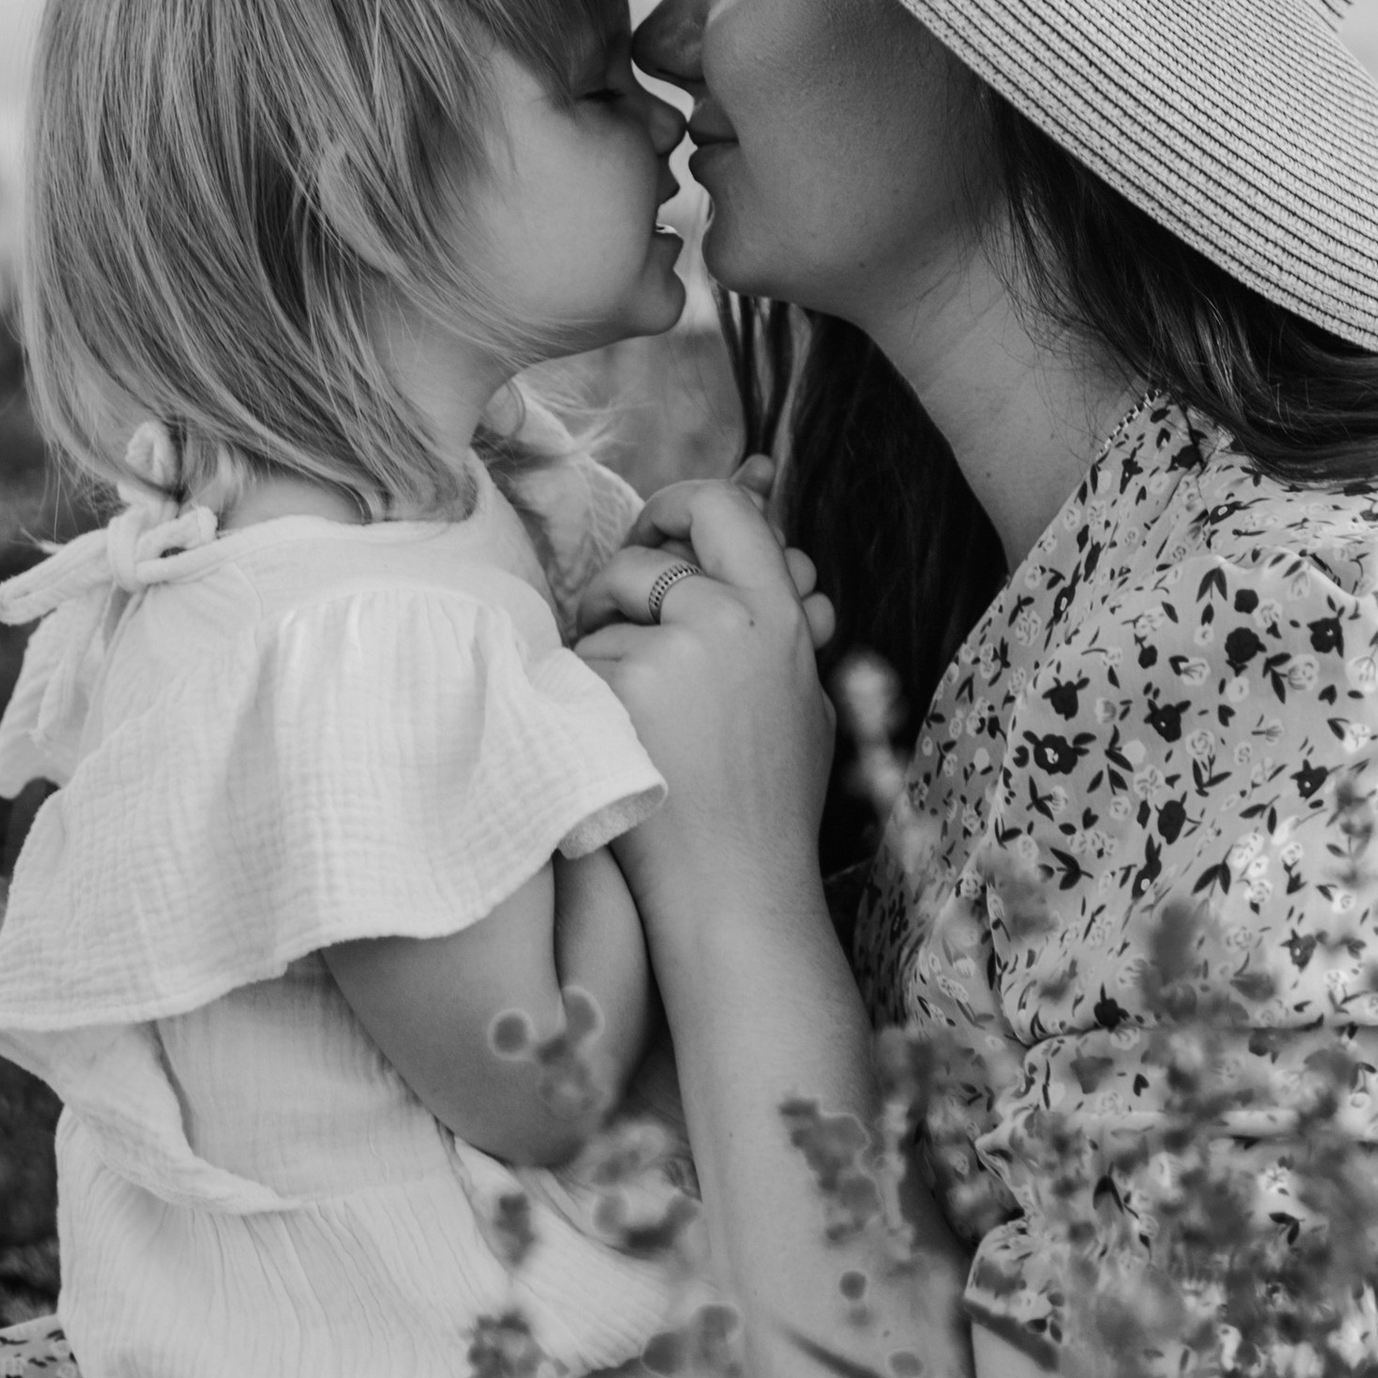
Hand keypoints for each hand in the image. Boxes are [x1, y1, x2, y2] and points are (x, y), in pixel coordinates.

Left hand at [571, 478, 839, 933]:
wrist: (736, 889)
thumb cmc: (767, 796)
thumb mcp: (798, 688)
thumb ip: (779, 601)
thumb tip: (759, 487)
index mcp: (779, 617)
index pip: (725, 508)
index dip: (682, 507)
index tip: (662, 535)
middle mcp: (727, 621)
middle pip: (649, 550)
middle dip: (624, 575)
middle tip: (618, 613)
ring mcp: (671, 655)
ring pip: (605, 612)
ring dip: (603, 648)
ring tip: (635, 716)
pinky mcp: (618, 691)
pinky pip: (580, 660)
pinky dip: (584, 693)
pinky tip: (615, 743)